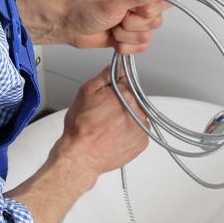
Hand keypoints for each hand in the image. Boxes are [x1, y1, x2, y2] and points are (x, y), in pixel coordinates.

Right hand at [50, 66, 148, 187]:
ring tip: (109, 126)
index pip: (127, 82)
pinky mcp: (142, 142)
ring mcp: (142, 127)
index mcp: (126, 94)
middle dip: (121, 103)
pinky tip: (115, 135)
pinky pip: (139, 131)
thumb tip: (116, 66)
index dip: (115, 87)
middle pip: (133, 99)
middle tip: (105, 113)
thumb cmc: (81, 127)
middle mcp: (138, 110)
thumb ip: (105, 75)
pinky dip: (130, 132)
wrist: (81, 156)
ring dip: (127, 117)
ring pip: (137, 115)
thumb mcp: (86, 91)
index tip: (108, 95)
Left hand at [62, 0, 170, 53]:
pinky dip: (125, 45)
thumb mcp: (115, 0)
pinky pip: (141, 47)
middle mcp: (141, 2)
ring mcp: (138, 20)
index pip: (164, 0)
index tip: (132, 8)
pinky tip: (114, 36)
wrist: (72, 26)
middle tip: (119, 17)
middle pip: (156, 21)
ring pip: (147, 36)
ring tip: (113, 26)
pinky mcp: (134, 35)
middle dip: (133, 24)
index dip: (148, 9)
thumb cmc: (87, 8)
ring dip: (125, 35)